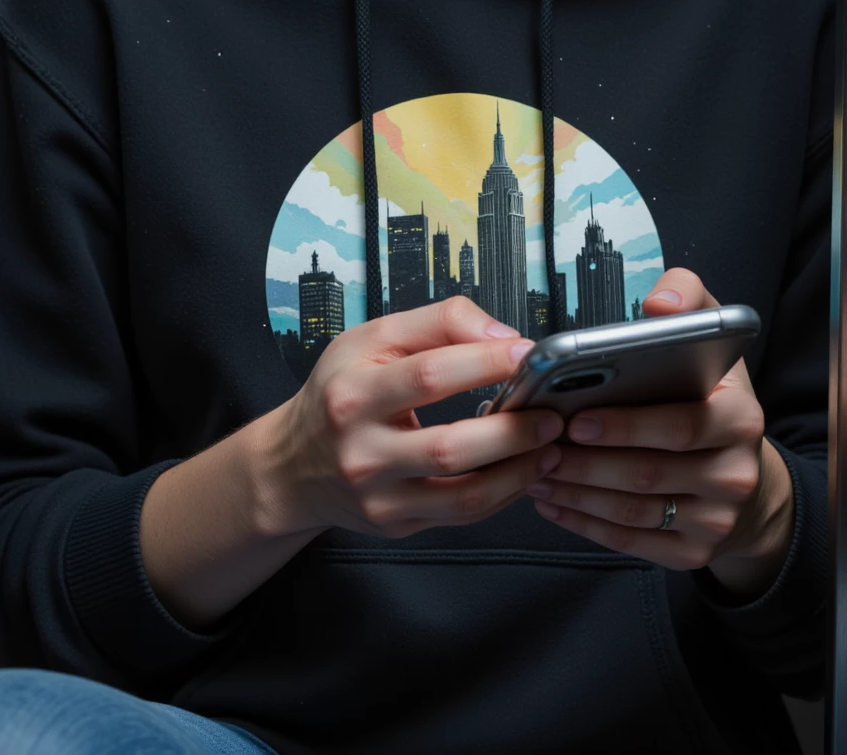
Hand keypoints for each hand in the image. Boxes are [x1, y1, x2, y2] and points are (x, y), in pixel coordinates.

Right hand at [255, 298, 563, 540]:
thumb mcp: (374, 338)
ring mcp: (379, 496)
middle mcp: (362, 451)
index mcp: (353, 394)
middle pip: (450, 445)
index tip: (528, 354)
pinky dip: (502, 493)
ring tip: (550, 446)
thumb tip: (502, 335)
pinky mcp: (397, 523)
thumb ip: (439, 322)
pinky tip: (523, 470)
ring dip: (518, 471)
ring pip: (462, 495)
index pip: (430, 375)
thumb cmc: (340, 392)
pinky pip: (461, 514)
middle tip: (552, 412)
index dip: (486, 362)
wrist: (294, 465)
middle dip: (512, 429)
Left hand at [526, 269, 795, 598]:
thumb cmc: (714, 403)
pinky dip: (583, 521)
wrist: (749, 484)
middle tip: (537, 443)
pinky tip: (551, 500)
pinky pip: (627, 541)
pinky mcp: (692, 554)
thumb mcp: (714, 342)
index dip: (626, 425)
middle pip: (647, 473)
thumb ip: (689, 301)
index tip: (576, 417)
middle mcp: (734, 475)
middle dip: (584, 460)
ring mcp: (715, 521)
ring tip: (533, 466)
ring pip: (631, 510)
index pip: (682, 425)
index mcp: (740, 419)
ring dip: (575, 490)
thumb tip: (659, 305)